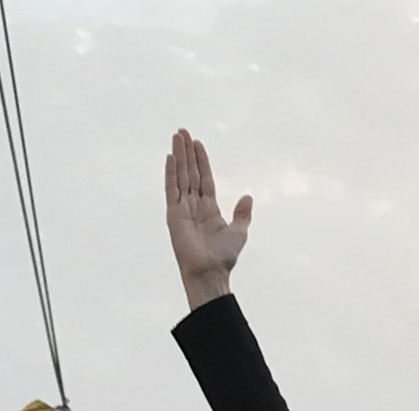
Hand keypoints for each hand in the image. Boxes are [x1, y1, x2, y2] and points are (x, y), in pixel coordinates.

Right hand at [165, 128, 252, 308]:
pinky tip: (170, 157)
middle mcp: (194, 205)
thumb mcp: (239, 233)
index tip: (198, 143)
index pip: (204, 178)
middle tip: (182, 131)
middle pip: (190, 172)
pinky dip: (170, 173)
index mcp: (209, 209)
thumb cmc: (223, 257)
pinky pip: (171, 189)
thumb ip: (242, 215)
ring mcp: (182, 208)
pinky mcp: (173, 214)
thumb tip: (248, 197)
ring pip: (180, 175)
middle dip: (187, 152)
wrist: (210, 272)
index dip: (202, 161)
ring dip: (179, 155)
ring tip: (176, 136)